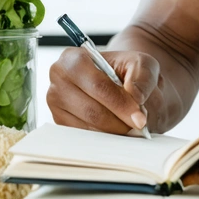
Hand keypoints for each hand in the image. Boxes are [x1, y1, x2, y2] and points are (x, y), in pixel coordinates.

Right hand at [47, 48, 161, 133]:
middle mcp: (58, 82)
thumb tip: (136, 96)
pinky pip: (84, 138)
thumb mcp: (142, 64)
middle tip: (139, 125)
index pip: (98, 86)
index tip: (140, 117)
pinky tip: (116, 129)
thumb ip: (143, 76)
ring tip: (130, 124)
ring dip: (114, 131)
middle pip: (92, 111)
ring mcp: (55, 106)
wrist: (119, 81)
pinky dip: (105, 137)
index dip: (121, 104)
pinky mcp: (60, 124)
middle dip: (119, 122)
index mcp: (72, 60)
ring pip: (88, 128)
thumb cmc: (127, 70)